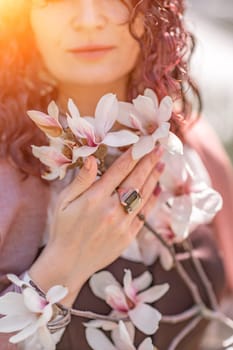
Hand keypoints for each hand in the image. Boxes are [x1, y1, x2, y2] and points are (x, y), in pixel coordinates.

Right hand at [29, 147, 163, 304]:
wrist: (68, 263)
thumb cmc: (63, 230)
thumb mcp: (64, 202)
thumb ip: (80, 181)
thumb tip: (93, 159)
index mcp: (95, 198)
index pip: (119, 170)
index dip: (133, 155)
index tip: (144, 143)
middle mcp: (112, 210)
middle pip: (135, 180)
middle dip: (149, 162)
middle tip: (160, 148)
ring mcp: (122, 224)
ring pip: (143, 196)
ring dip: (154, 178)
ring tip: (161, 164)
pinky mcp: (128, 236)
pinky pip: (144, 215)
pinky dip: (152, 201)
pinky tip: (157, 190)